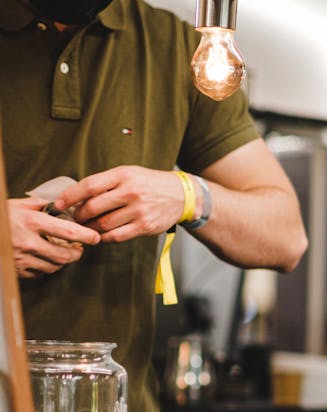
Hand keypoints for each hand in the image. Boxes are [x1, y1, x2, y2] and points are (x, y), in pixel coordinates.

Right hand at [9, 195, 100, 278]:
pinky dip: (45, 268)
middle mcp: (28, 242)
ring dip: (61, 262)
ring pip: (54, 267)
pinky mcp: (17, 270)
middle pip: (64, 256)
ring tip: (62, 254)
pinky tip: (43, 259)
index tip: (95, 237)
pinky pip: (39, 273)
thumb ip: (38, 205)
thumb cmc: (0, 217)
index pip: (68, 232)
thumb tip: (58, 201)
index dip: (85, 236)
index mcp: (31, 222)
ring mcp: (22, 258)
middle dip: (76, 254)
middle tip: (78, 250)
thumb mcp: (16, 205)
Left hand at [54, 165, 184, 243]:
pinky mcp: (144, 226)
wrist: (181, 195)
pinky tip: (101, 235)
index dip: (70, 196)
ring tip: (86, 228)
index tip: (59, 203)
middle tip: (75, 218)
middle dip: (79, 216)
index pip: (89, 185)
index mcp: (123, 175)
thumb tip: (78, 195)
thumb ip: (106, 183)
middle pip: (93, 207)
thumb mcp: (129, 173)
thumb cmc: (150, 184)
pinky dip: (104, 237)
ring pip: (103, 224)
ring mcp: (138, 210)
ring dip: (90, 229)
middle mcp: (130, 191)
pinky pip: (116, 236)